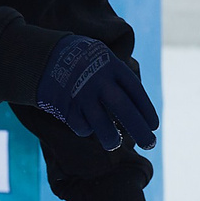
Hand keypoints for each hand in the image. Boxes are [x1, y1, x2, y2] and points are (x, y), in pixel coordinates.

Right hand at [33, 34, 157, 150]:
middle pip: (124, 108)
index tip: (153, 125)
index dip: (147, 110)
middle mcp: (99, 80)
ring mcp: (81, 93)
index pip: (135, 91)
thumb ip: (119, 80)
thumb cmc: (83, 61)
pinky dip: (86, 129)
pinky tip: (88, 127)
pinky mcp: (65, 105)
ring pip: (101, 123)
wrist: (46, 55)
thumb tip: (137, 110)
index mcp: (112, 66)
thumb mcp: (104, 59)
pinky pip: (81, 125)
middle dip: (139, 129)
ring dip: (111, 138)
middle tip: (150, 144)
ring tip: (114, 144)